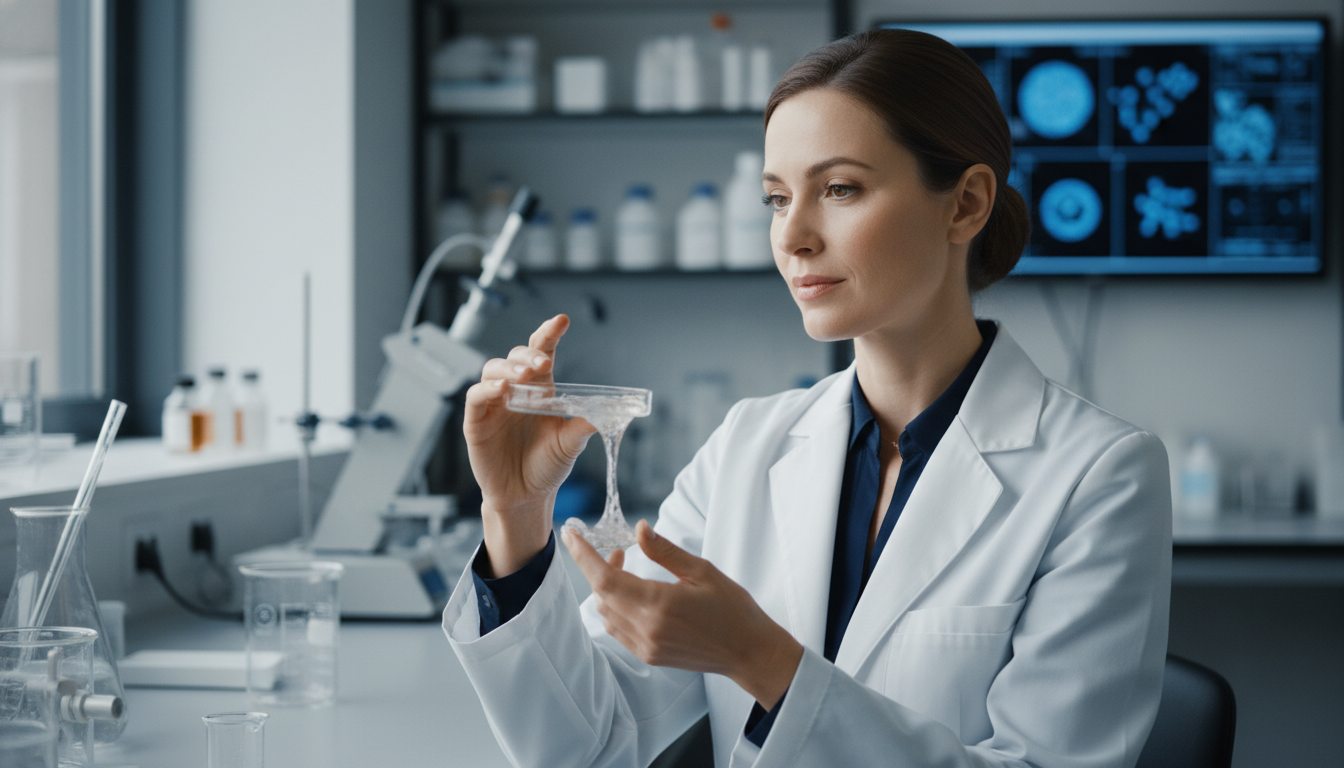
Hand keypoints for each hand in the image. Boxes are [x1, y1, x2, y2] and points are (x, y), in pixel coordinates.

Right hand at [465, 315, 595, 575]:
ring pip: (493, 370)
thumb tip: (609, 411)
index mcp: (540, 390)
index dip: (549, 334)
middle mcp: (516, 391)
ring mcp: (494, 405)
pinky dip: (487, 389)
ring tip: (523, 377)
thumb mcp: (570, 443)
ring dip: (508, 368)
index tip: (562, 320)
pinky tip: (503, 389)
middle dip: (529, 355)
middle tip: (543, 364)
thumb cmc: (546, 467)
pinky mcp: (476, 422)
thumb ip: (583, 424)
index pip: (542, 352)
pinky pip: (476, 397)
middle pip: (516, 357)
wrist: (525, 497)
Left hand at [563, 520, 802, 709]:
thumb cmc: (732, 609)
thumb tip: (639, 529)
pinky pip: (617, 629)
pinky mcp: (649, 656)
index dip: (583, 556)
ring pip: (606, 613)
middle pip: (601, 594)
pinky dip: (615, 608)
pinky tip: (634, 596)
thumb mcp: (702, 571)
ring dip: (607, 589)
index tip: (571, 534)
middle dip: (598, 568)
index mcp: (659, 604)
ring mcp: (646, 646)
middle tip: (618, 551)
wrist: (749, 652)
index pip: (605, 579)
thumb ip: (665, 551)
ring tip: (628, 571)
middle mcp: (647, 629)